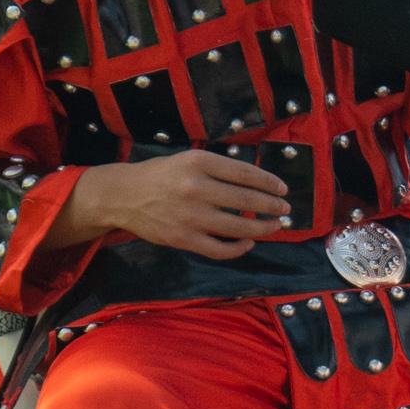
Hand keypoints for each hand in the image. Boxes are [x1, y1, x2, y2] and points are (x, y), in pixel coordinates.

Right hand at [66, 152, 289, 258]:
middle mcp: (196, 188)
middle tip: (285, 209)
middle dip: (272, 206)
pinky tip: (248, 243)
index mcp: (198, 162)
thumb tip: (257, 182)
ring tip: (275, 225)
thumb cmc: (161, 175)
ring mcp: (190, 216)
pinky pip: (219, 249)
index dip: (268, 182)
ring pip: (238, 227)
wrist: (123, 196)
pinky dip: (238, 248)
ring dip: (263, 227)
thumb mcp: (188, 159)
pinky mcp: (184, 239)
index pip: (244, 173)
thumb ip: (218, 168)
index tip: (282, 188)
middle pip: (246, 200)